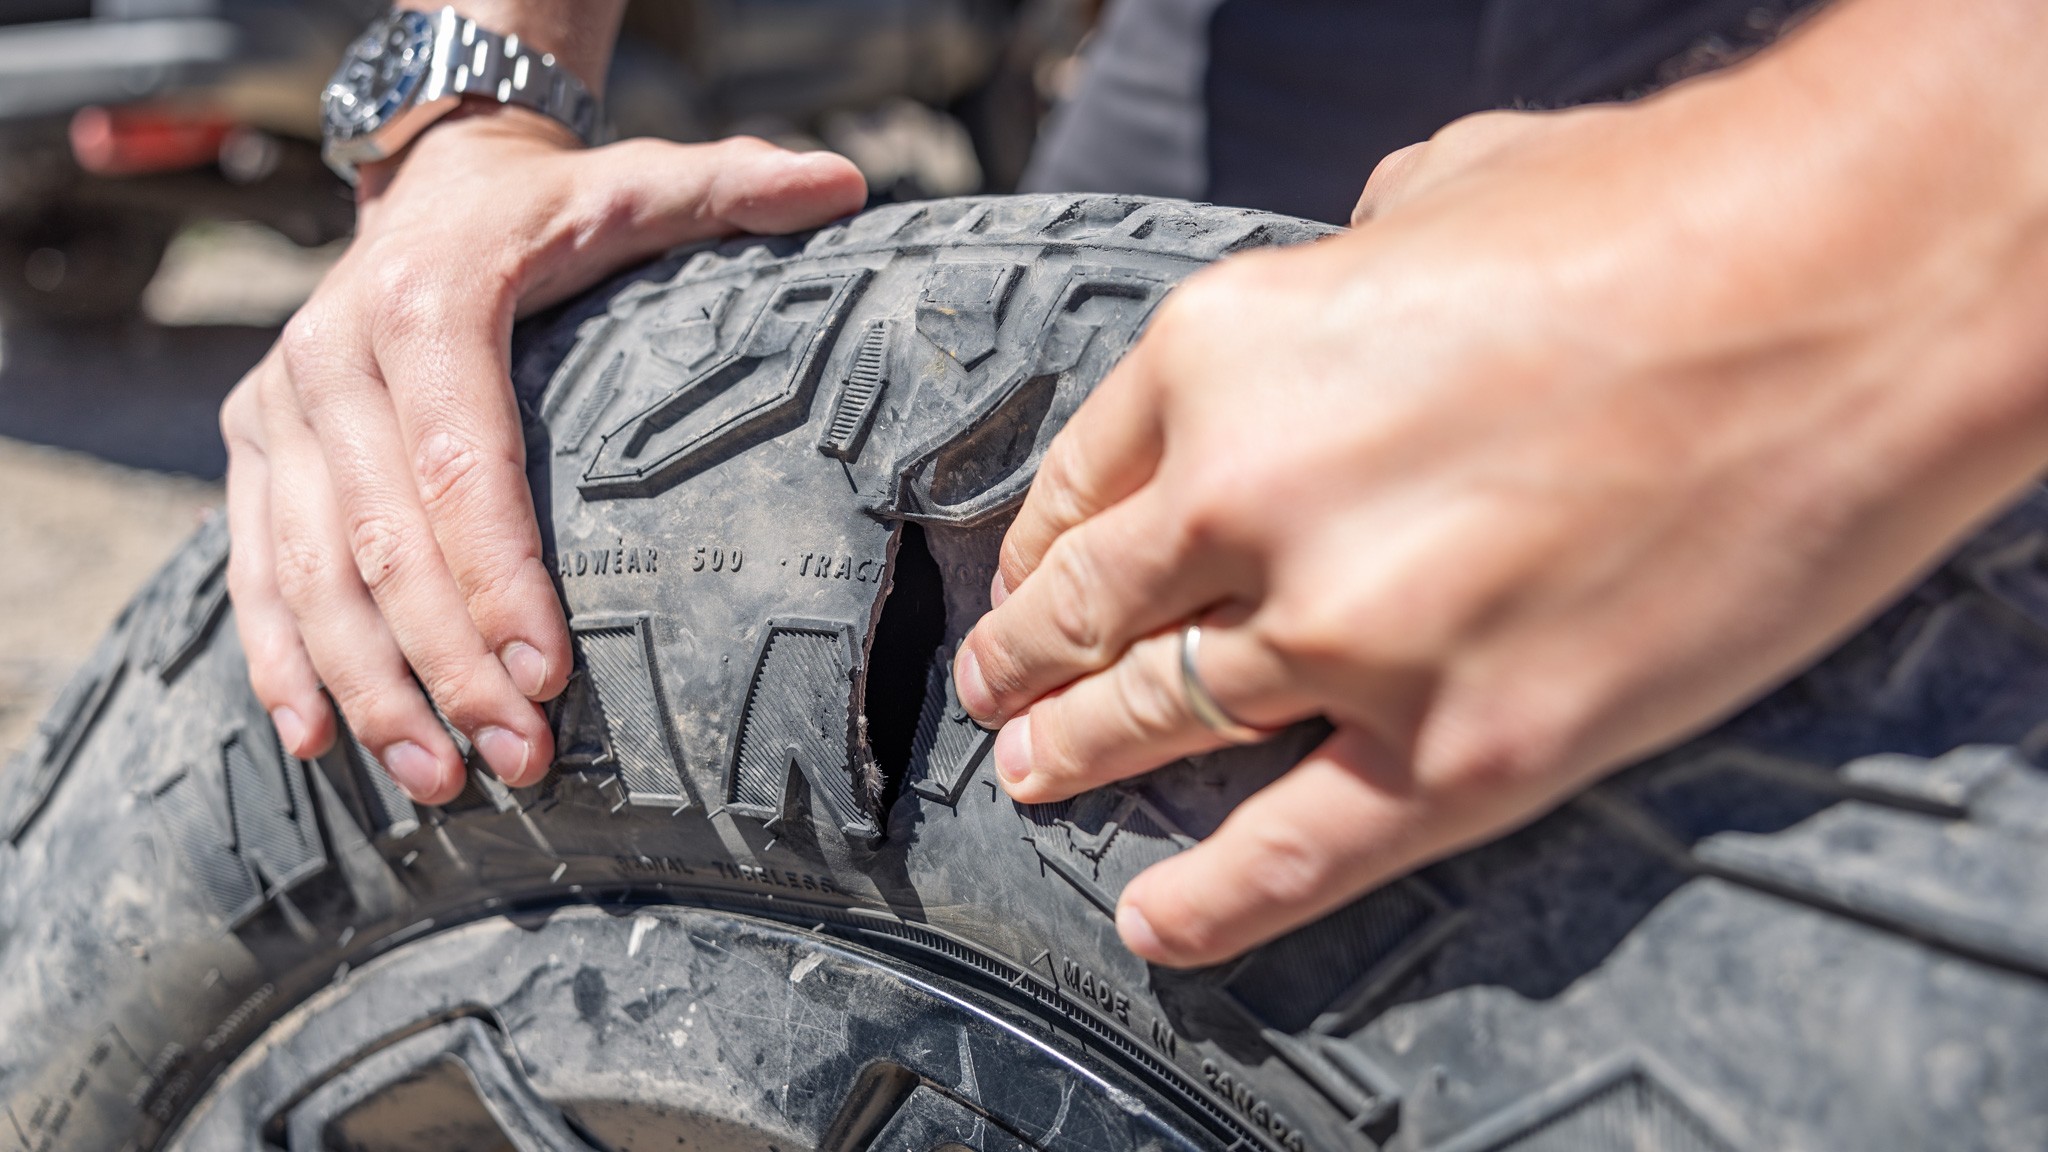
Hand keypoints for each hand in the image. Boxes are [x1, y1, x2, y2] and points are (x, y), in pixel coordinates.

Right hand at [222, 110, 864, 802]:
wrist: (429, 183)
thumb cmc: (557, 210)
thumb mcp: (642, 183)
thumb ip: (736, 188)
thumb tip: (849, 181)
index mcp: (430, 298)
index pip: (461, 459)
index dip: (499, 576)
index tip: (551, 678)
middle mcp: (331, 351)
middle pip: (380, 538)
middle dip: (446, 665)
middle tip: (516, 761)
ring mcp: (277, 404)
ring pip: (306, 572)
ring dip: (368, 688)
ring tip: (438, 783)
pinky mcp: (249, 444)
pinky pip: (252, 568)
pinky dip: (280, 661)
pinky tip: (315, 745)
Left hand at [953, 0, 2047, 966]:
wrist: (1853, 289)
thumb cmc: (1659, 213)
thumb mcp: (1442, 192)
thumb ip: (1342, 265)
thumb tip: (1336, 282)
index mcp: (1224, 353)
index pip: (1079, 483)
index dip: (1036, 554)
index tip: (1023, 592)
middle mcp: (1253, 499)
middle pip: (1092, 614)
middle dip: (1027, 665)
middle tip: (1002, 700)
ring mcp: (1352, 636)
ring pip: (1163, 728)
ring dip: (1081, 762)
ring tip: (1040, 783)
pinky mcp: (1469, 750)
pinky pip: (1293, 854)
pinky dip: (1211, 901)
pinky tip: (1156, 922)